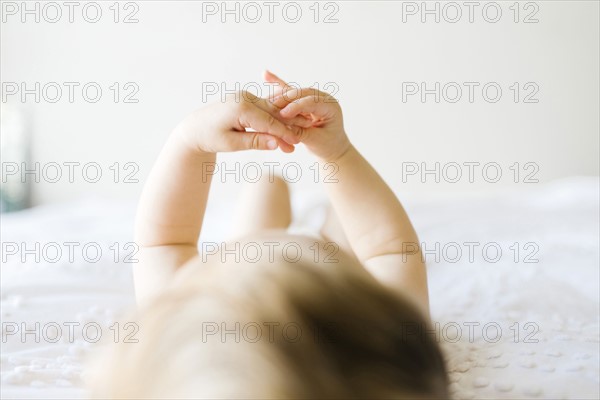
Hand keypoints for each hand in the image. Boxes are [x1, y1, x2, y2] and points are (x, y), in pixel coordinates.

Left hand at [174, 90, 305, 153]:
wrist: (195, 128)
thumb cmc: (210, 138)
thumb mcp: (232, 143)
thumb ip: (255, 142)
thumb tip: (276, 144)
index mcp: (240, 107)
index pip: (268, 122)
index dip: (283, 134)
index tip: (295, 144)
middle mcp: (244, 97)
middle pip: (272, 114)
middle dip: (285, 129)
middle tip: (297, 144)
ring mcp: (245, 96)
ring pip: (270, 110)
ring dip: (281, 124)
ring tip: (292, 140)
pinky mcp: (246, 99)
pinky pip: (264, 109)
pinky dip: (273, 119)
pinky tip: (282, 130)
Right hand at [264, 71, 350, 161]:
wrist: (331, 149)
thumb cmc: (328, 147)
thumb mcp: (316, 142)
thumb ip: (301, 133)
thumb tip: (283, 127)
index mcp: (331, 106)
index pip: (311, 101)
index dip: (296, 106)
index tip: (283, 114)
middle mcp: (322, 98)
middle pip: (301, 93)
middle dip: (285, 99)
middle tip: (271, 106)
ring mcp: (312, 98)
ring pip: (293, 93)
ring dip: (278, 96)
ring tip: (264, 99)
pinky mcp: (302, 101)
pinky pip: (289, 92)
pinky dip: (277, 84)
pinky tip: (265, 74)